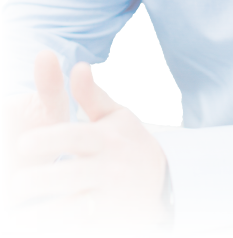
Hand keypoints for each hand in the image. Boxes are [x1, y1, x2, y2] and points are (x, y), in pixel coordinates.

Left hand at [7, 53, 168, 231]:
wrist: (162, 179)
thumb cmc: (128, 141)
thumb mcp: (115, 115)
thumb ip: (90, 95)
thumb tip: (78, 65)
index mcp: (106, 137)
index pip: (75, 136)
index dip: (50, 140)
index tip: (23, 144)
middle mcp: (109, 166)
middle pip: (73, 174)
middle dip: (44, 180)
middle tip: (16, 183)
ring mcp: (112, 196)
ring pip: (76, 207)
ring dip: (48, 213)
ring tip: (20, 219)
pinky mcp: (113, 219)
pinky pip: (85, 225)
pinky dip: (67, 227)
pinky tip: (43, 228)